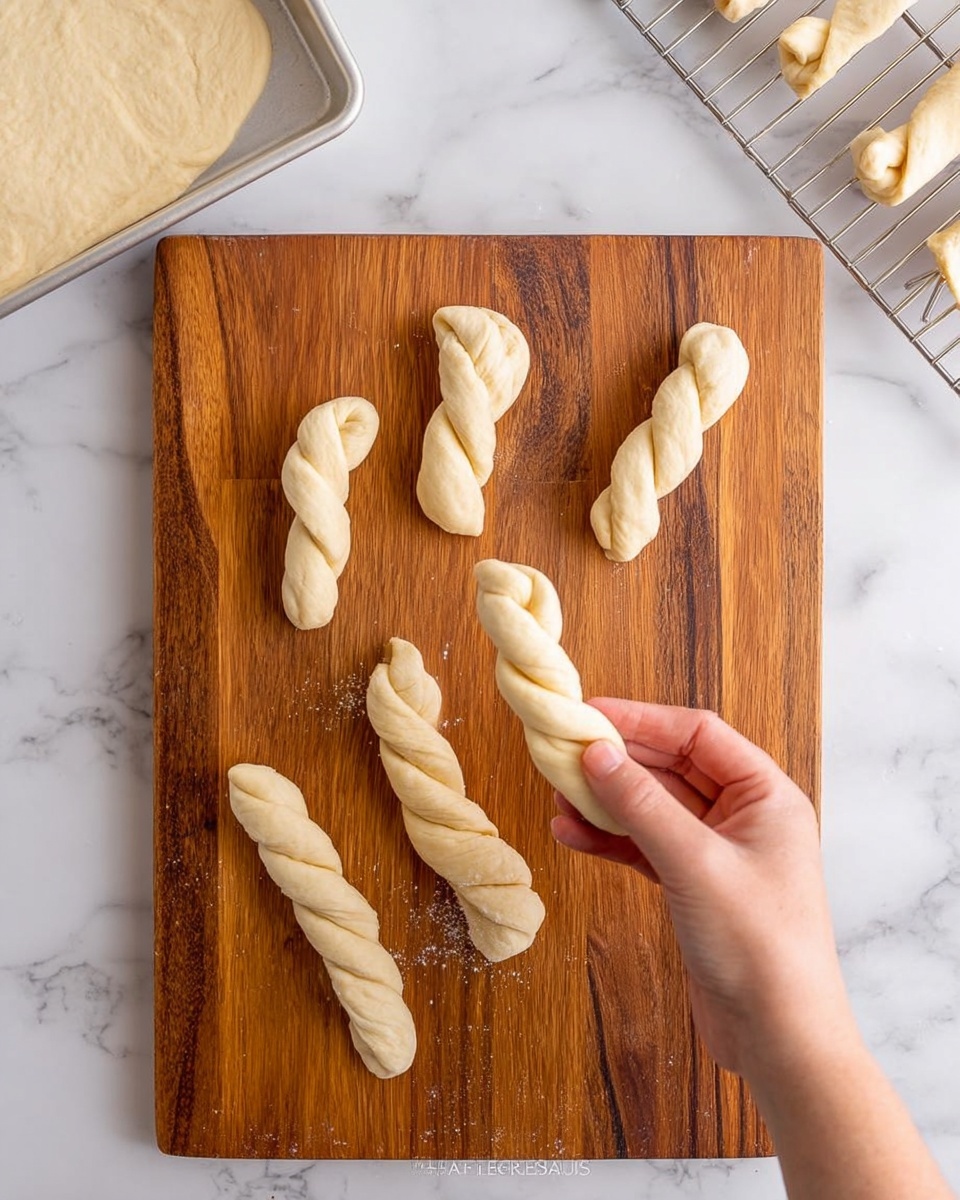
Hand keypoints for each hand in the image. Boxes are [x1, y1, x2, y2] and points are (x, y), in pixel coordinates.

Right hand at [551, 699, 853, 1083]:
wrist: (779, 1038)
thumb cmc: (760, 946)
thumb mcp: (695, 863)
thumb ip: (641, 804)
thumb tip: (595, 753)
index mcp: (765, 796)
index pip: (698, 734)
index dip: (643, 719)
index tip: (590, 712)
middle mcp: (744, 817)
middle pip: (671, 768)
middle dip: (618, 762)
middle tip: (563, 752)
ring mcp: (717, 853)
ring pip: (652, 809)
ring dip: (606, 802)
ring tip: (558, 796)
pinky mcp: (693, 887)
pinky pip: (645, 847)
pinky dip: (610, 840)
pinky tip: (572, 835)